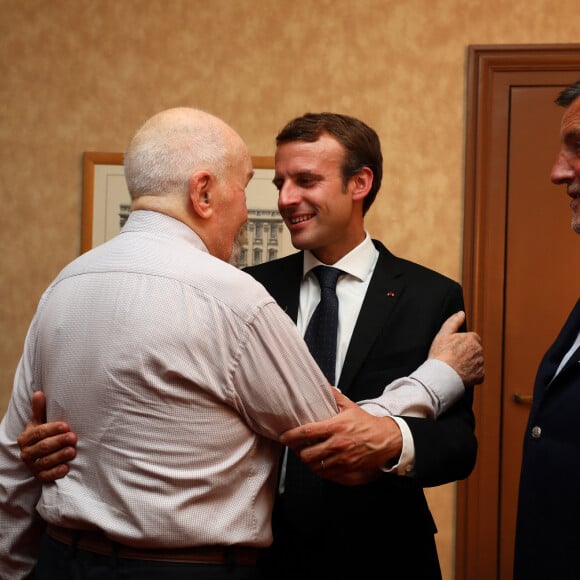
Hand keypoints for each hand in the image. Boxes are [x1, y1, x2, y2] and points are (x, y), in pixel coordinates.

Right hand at [18, 391, 76, 482]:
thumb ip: (39, 410)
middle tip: (73, 437)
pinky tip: (66, 468)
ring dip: (60, 456)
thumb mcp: (39, 422)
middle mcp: (27, 453)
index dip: (53, 428)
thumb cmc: (42, 435)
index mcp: (25, 438)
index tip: (66, 425)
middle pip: (44, 447)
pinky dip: (56, 473)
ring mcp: (33, 466)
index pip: (39, 432)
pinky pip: (47, 476)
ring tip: (73, 451)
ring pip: (46, 461)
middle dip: (59, 441)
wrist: (38, 456)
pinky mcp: (40, 477)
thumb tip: (39, 393)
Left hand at [280, 389, 402, 485]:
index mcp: (336, 426)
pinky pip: (326, 474)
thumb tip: (323, 385)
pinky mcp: (347, 468)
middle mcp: (338, 444)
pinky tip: (317, 463)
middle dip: (298, 451)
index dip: (291, 436)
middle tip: (295, 447)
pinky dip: (318, 470)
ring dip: (307, 461)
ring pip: (315, 465)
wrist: (386, 439)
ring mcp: (342, 458)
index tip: (284, 437)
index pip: (307, 432)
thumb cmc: (366, 422)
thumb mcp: (349, 406)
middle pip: (308, 453)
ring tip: (305, 455)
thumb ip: (334, 396)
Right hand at [428, 311, 483, 385]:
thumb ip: (453, 321)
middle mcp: (479, 350)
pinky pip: (476, 374)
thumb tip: (461, 313)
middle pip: (474, 350)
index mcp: (472, 338)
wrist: (441, 376)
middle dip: (466, 352)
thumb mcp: (443, 334)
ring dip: (468, 363)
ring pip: (475, 361)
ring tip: (455, 366)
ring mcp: (480, 364)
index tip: (453, 347)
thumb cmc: (440, 355)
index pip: (471, 338)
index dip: (461, 342)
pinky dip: (470, 374)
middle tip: (453, 357)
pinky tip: (460, 373)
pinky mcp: (480, 376)